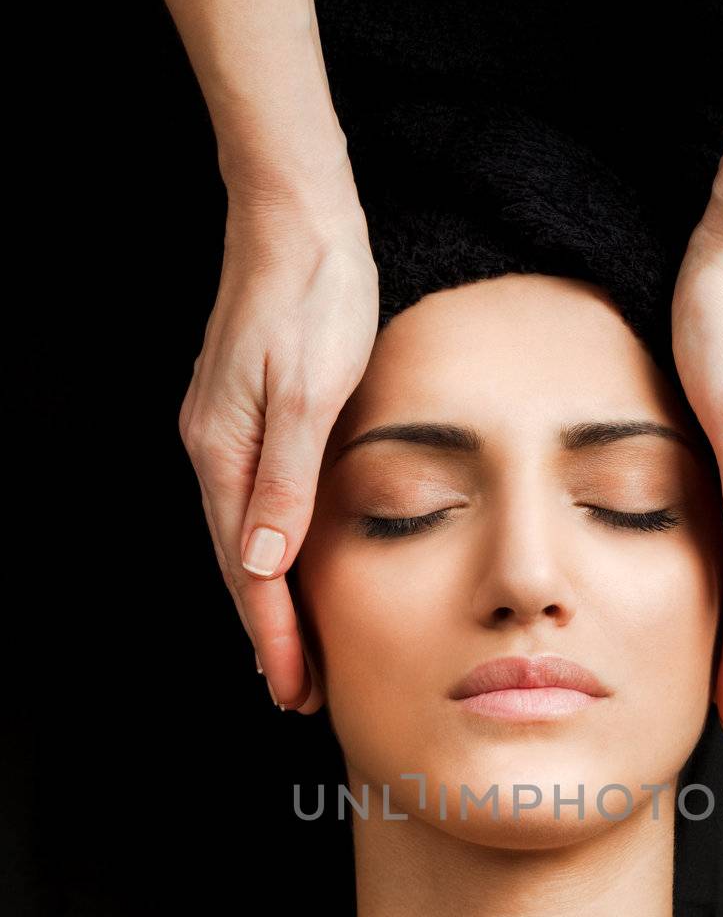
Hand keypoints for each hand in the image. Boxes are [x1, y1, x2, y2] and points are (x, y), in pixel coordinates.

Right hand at [178, 176, 379, 710]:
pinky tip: (284, 575)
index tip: (294, 690)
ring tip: (295, 657)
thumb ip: (286, 479)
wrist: (297, 220)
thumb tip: (261, 564)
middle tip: (298, 696)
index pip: (249, 571)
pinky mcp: (243, 421)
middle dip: (269, 637)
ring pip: (243, 543)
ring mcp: (224, 435)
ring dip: (268, 605)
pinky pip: (253, 510)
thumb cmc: (315, 296)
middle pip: (239, 568)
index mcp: (224, 452)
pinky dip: (269, 557)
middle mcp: (213, 451)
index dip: (274, 637)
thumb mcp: (307, 390)